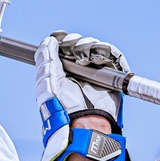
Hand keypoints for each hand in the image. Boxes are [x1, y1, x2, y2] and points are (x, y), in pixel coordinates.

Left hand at [35, 31, 131, 160]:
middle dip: (75, 43)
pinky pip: (114, 55)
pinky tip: (97, 59)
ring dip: (90, 47)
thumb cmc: (62, 106)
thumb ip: (45, 58)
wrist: (83, 121)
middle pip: (80, 42)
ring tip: (84, 60)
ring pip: (96, 45)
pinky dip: (107, 51)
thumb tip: (49, 40)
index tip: (60, 39)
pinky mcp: (112, 75)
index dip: (63, 39)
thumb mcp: (46, 81)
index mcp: (61, 68)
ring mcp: (96, 71)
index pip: (64, 44)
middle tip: (73, 54)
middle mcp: (79, 68)